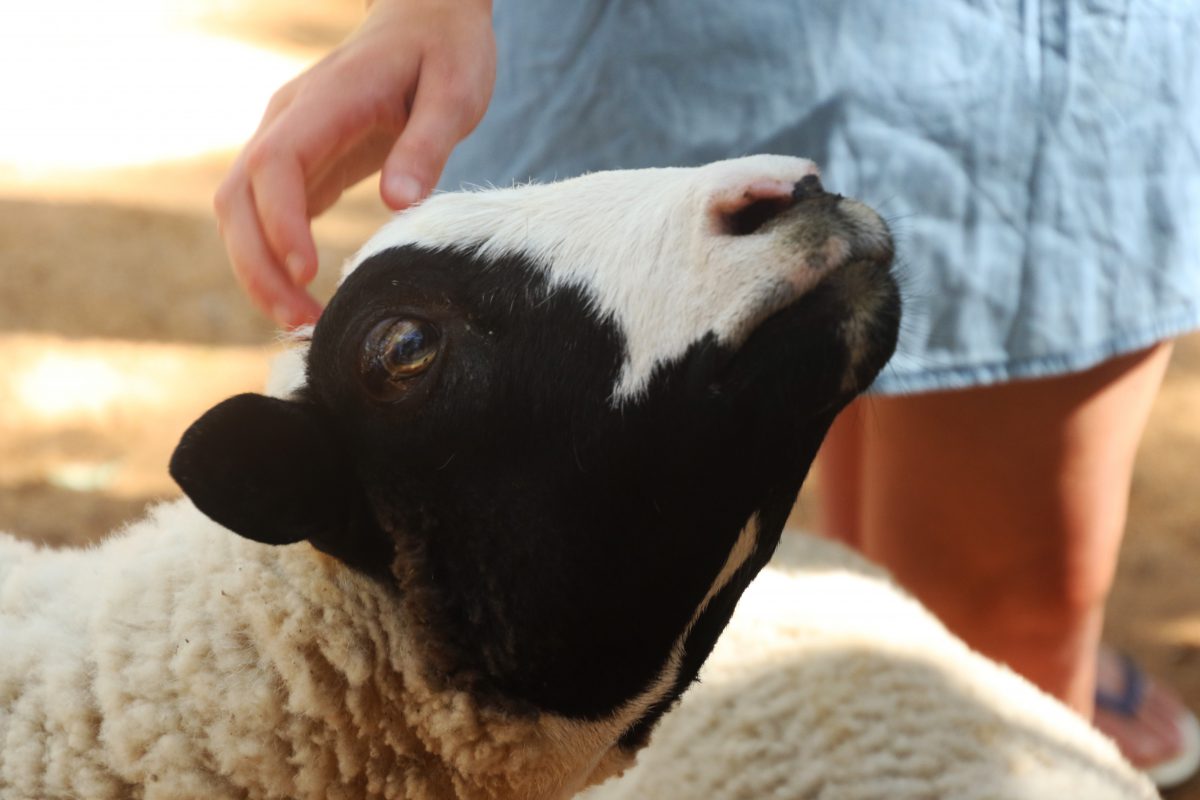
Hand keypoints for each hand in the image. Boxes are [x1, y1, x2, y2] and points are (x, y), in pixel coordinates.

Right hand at [214, 0, 495, 326]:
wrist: (426, 15)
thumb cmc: (444, 50)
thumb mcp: (456, 92)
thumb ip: (426, 145)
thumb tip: (398, 205)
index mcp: (325, 101)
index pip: (276, 163)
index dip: (280, 222)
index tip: (306, 272)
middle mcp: (289, 120)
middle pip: (237, 196)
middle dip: (257, 264)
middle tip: (299, 321)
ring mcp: (287, 140)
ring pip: (239, 211)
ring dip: (258, 270)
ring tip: (300, 322)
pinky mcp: (300, 163)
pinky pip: (266, 215)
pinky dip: (273, 259)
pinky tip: (301, 297)